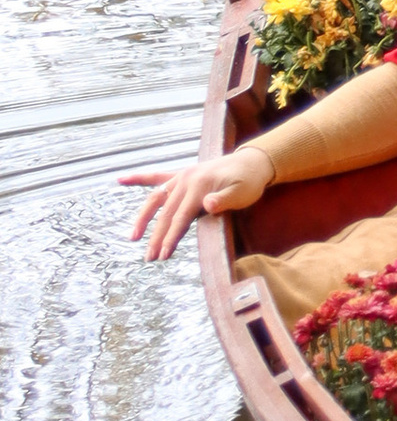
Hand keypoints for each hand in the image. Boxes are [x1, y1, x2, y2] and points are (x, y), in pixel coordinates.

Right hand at [124, 143, 275, 261]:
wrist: (252, 162)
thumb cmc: (249, 182)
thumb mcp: (243, 192)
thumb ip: (225, 199)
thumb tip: (207, 205)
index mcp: (199, 186)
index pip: (180, 217)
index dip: (171, 237)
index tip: (163, 255)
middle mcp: (186, 180)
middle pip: (165, 212)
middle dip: (155, 236)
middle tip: (148, 258)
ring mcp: (181, 176)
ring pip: (155, 198)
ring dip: (142, 217)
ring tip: (132, 237)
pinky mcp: (180, 174)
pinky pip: (156, 176)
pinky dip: (138, 178)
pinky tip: (120, 180)